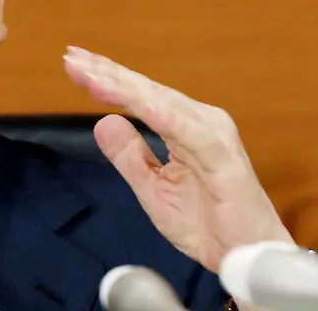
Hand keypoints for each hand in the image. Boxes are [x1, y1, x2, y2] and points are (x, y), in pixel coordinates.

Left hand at [62, 46, 292, 272]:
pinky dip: (167, 117)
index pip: (138, 96)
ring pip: (163, 104)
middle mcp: (199, 122)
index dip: (106, 77)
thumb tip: (103, 121)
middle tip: (73, 57)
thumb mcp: (152, 188)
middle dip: (108, 72)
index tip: (72, 62)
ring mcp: (214, 138)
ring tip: (94, 76)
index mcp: (183, 126)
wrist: (244, 260)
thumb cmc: (206, 224)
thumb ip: (129, 155)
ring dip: (128, 88)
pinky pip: (193, 134)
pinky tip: (140, 105)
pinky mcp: (225, 160)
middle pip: (147, 91)